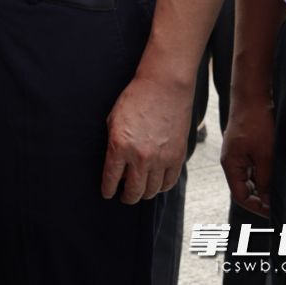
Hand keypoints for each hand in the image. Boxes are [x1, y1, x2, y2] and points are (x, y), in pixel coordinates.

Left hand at [101, 74, 192, 203]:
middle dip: (126, 197)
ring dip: (143, 193)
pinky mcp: (177, 157)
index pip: (111, 179)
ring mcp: (161, 159)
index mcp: (119, 146)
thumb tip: (114, 165)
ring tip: (139, 191)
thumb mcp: (113, 120)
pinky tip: (155, 184)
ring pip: (151, 190)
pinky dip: (161, 187)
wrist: (164, 87)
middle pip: (133, 191)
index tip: (107, 194)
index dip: (107, 190)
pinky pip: (169, 182)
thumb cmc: (134, 99)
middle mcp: (140, 157)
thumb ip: (112, 144)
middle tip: (124, 196)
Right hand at [220, 96, 274, 216]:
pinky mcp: (246, 148)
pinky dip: (264, 176)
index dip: (257, 207)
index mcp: (231, 165)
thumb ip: (265, 179)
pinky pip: (253, 169)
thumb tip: (268, 200)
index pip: (240, 196)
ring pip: (250, 180)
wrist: (252, 97)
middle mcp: (232, 162)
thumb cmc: (255, 123)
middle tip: (282, 204)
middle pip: (244, 189)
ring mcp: (239, 155)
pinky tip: (278, 176)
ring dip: (264, 187)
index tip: (276, 212)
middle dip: (261, 199)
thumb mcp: (265, 155)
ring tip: (282, 191)